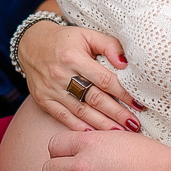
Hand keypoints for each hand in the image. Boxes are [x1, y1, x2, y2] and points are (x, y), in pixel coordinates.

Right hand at [19, 20, 144, 131]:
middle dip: (116, 114)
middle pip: (94, 98)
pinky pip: (63, 118)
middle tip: (134, 125)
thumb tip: (126, 64)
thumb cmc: (65, 40)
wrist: (31, 44)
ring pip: (80, 111)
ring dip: (102, 125)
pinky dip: (80, 128)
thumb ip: (109, 45)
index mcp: (73, 57)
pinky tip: (95, 135)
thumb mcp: (87, 35)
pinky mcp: (43, 100)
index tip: (139, 104)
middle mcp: (61, 75)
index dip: (123, 93)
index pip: (103, 79)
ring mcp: (51, 90)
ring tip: (120, 133)